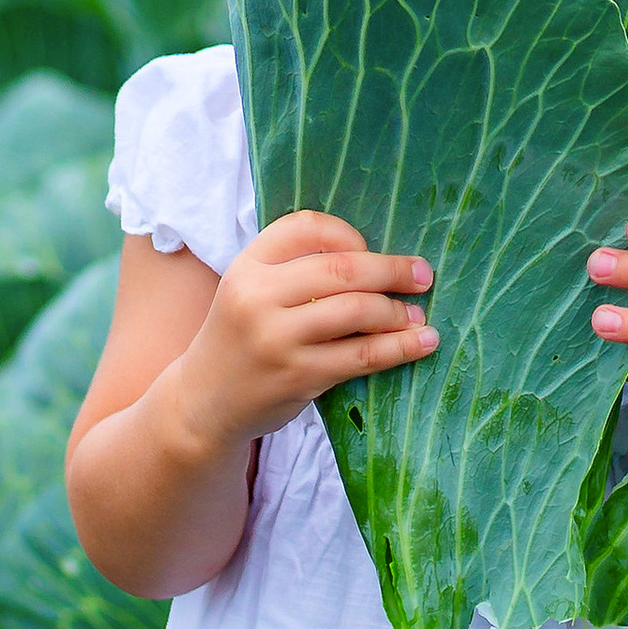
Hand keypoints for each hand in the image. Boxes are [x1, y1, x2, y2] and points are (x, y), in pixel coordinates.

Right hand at [181, 211, 435, 445]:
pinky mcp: (298, 376)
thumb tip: (376, 258)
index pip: (306, 227)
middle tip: (423, 275)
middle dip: (392, 270)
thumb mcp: (251, 291)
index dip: (347, 234)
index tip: (370, 250)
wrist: (204, 401)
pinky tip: (423, 343)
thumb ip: (295, 269)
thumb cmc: (242, 338)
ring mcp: (277, 339)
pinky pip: (362, 355)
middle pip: (342, 268)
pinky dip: (400, 347)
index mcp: (248, 266)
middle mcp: (258, 297)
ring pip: (357, 310)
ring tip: (416, 316)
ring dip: (397, 312)